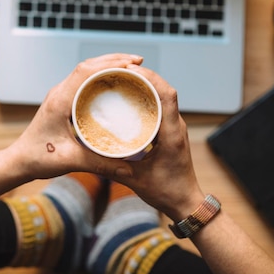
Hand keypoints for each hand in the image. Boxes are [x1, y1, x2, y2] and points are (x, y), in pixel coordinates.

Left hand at [8, 53, 142, 180]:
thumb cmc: (39, 159)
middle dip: (114, 60)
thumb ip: (99, 164)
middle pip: (88, 66)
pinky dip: (100, 76)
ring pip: (85, 71)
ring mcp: (59, 95)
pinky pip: (82, 81)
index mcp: (60, 101)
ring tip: (131, 67)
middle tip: (139, 62)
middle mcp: (59, 93)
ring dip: (107, 65)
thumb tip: (129, 170)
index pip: (85, 71)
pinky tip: (114, 83)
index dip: (111, 63)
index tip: (133, 63)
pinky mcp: (61, 101)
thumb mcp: (71, 161)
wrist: (19, 161)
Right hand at [111, 64, 204, 220]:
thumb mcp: (135, 180)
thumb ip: (112, 167)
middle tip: (120, 71)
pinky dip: (147, 99)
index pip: (167, 95)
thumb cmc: (166, 193)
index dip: (150, 78)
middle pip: (164, 90)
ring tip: (123, 80)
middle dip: (144, 77)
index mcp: (172, 134)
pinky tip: (130, 101)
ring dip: (146, 86)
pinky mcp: (171, 133)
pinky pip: (161, 108)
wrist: (185, 203)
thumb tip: (87, 154)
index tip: (130, 69)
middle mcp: (176, 126)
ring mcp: (174, 128)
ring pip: (163, 97)